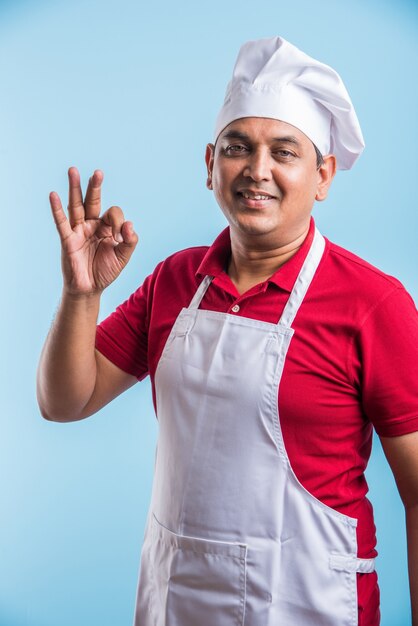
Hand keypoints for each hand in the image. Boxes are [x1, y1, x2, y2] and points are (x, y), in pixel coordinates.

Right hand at [50, 167, 137, 295]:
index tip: (120, 236)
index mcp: (107, 227)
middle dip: (95, 187)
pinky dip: (57, 209)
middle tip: (98, 172)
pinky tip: (53, 195)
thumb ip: (130, 241)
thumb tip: (130, 224)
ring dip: (75, 189)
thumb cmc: (105, 271)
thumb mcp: (123, 257)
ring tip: (73, 170)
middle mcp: (92, 225)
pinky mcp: (68, 240)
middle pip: (93, 201)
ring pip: (76, 206)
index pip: (113, 213)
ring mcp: (78, 231)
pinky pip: (62, 223)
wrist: (89, 289)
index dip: (119, 222)